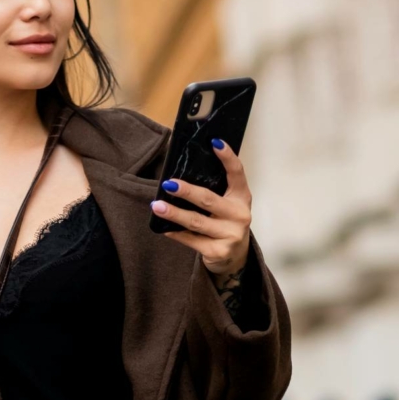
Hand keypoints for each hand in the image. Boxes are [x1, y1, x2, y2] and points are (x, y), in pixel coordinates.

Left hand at [149, 138, 251, 278]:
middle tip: (168, 183)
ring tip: (157, 206)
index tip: (214, 142)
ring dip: (174, 213)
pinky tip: (163, 227)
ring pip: (196, 221)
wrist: (234, 257)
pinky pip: (191, 239)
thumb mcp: (226, 205)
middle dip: (187, 191)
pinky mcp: (218, 251)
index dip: (228, 157)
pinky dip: (175, 233)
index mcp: (241, 198)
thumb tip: (179, 174)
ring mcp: (230, 235)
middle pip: (209, 200)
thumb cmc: (225, 223)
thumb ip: (213, 190)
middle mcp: (240, 215)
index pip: (237, 173)